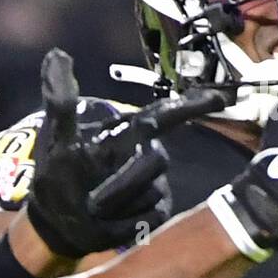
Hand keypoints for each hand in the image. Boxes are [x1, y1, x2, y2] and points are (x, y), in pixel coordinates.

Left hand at [24, 48, 225, 257]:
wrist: (57, 219)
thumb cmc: (58, 173)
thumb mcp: (54, 136)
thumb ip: (60, 100)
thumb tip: (56, 53)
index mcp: (128, 132)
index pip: (163, 114)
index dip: (191, 105)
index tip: (222, 98)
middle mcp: (147, 154)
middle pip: (155, 161)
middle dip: (122, 183)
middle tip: (91, 202)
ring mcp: (155, 184)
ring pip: (151, 193)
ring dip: (117, 205)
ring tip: (92, 208)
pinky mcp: (156, 212)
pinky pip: (149, 218)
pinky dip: (124, 223)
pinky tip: (106, 222)